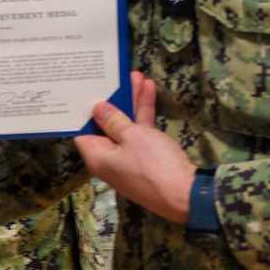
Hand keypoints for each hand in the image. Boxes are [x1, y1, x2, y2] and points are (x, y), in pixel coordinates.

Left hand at [74, 71, 195, 223]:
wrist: (187, 194)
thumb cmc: (153, 164)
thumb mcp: (131, 136)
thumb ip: (113, 120)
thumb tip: (96, 109)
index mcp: (97, 156)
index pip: (82, 130)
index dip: (83, 109)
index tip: (84, 89)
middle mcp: (110, 158)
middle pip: (106, 124)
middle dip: (112, 99)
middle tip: (110, 76)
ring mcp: (129, 157)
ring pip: (126, 124)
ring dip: (131, 101)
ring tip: (134, 75)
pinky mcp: (147, 157)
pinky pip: (141, 131)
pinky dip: (144, 112)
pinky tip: (149, 87)